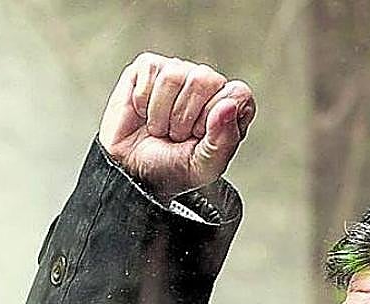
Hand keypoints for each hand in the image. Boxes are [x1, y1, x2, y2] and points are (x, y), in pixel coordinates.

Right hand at [99, 53, 255, 199]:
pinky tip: (145, 112)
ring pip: (174, 76)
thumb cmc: (171, 168)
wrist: (132, 170)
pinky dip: (143, 101)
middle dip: (184, 116)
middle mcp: (208, 85)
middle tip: (177, 134)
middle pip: (205, 79)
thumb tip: (230, 105)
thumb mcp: (204, 166)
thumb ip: (224, 140)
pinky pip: (150, 71)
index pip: (237, 93)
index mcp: (230, 107)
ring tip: (161, 127)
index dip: (215, 117)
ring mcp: (180, 72)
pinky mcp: (150, 67)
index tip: (200, 136)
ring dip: (162, 113)